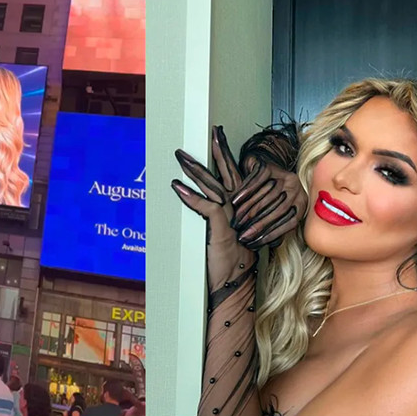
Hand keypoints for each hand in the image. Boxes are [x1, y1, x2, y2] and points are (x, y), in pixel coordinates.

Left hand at [171, 126, 254, 284]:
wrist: (234, 282)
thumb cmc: (230, 260)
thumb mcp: (224, 233)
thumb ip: (218, 215)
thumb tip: (207, 204)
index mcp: (239, 206)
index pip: (233, 174)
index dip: (225, 155)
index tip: (219, 137)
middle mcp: (236, 208)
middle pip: (225, 174)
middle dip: (216, 152)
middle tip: (211, 134)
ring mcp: (230, 217)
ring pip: (212, 186)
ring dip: (194, 171)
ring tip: (181, 157)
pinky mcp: (221, 228)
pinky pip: (205, 207)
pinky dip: (190, 196)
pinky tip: (177, 187)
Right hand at [231, 153, 307, 249]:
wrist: (263, 162)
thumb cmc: (267, 191)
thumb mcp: (276, 207)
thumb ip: (277, 224)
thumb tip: (272, 245)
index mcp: (301, 202)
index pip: (289, 222)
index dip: (271, 234)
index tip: (255, 243)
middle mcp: (296, 188)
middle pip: (277, 210)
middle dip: (258, 225)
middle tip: (243, 235)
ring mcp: (284, 175)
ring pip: (266, 197)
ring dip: (248, 211)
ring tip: (236, 222)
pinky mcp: (269, 166)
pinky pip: (256, 181)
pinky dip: (244, 192)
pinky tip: (235, 201)